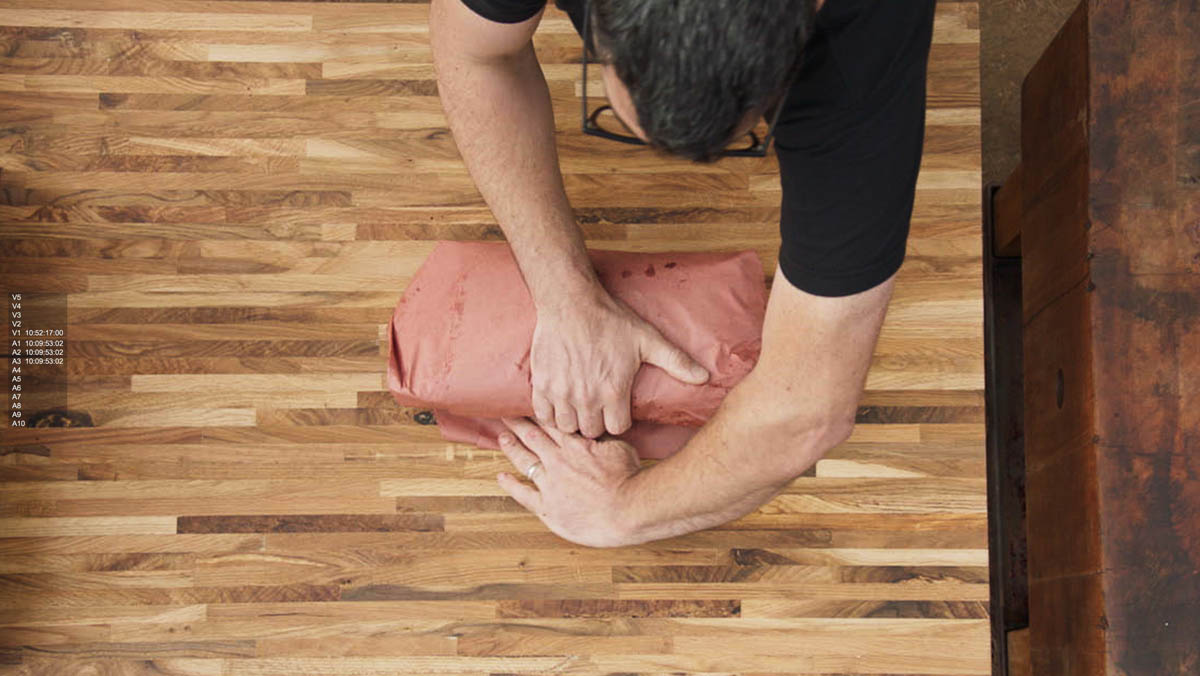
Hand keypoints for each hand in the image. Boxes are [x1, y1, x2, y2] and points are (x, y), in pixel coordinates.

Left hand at [496, 416, 641, 547]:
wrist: (627, 509)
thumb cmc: (628, 479)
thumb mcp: (619, 447)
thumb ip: (602, 438)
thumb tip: (596, 427)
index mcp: (574, 445)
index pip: (550, 424)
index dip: (536, 413)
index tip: (525, 404)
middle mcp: (558, 461)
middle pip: (532, 437)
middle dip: (517, 424)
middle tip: (505, 413)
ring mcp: (550, 484)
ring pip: (525, 461)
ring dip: (511, 448)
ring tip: (502, 437)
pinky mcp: (548, 507)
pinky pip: (524, 494)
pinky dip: (511, 485)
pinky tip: (502, 477)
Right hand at [531, 289, 708, 437]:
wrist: (569, 302)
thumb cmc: (609, 319)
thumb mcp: (648, 339)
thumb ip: (676, 361)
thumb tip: (705, 377)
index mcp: (614, 391)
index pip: (618, 429)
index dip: (620, 421)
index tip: (617, 411)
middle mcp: (587, 398)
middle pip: (592, 432)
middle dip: (597, 423)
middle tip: (598, 409)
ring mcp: (562, 393)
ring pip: (568, 427)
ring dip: (574, 420)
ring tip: (579, 407)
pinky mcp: (541, 385)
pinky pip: (544, 415)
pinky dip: (550, 413)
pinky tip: (558, 402)